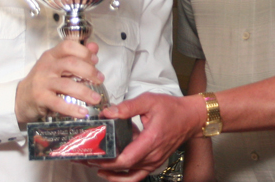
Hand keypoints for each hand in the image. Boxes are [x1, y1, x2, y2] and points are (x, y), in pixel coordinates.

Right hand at [14, 40, 103, 122]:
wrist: (21, 98)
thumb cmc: (44, 80)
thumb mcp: (57, 65)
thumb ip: (76, 56)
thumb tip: (94, 47)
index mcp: (52, 55)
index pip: (68, 46)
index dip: (84, 52)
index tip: (95, 61)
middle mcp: (46, 66)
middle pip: (71, 64)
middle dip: (89, 72)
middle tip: (100, 80)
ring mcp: (42, 82)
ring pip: (67, 84)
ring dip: (85, 92)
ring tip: (95, 99)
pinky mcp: (40, 98)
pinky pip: (58, 103)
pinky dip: (72, 108)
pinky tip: (83, 112)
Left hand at [89, 93, 203, 181]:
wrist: (190, 118)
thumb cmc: (171, 108)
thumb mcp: (149, 101)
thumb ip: (127, 107)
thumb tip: (108, 112)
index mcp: (150, 141)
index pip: (126, 159)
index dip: (108, 161)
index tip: (92, 155)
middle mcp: (152, 156)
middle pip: (123, 169)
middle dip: (102, 165)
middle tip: (84, 158)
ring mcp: (153, 162)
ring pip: (128, 176)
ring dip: (109, 173)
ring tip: (92, 165)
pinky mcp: (153, 163)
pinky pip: (136, 176)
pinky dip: (122, 178)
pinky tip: (109, 173)